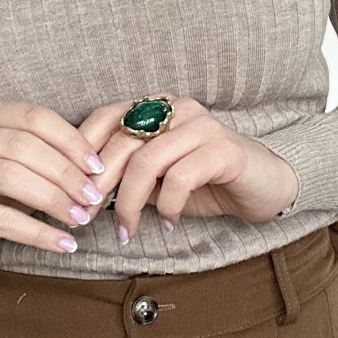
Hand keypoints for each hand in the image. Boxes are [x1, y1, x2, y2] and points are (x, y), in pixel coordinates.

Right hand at [0, 101, 112, 270]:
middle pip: (23, 145)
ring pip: (10, 176)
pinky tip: (63, 243)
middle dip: (65, 172)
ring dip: (53, 198)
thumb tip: (99, 166)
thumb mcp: (22, 167)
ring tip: (79, 218)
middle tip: (92, 196)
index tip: (97, 166)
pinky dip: (37, 232)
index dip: (70, 140)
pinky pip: (0, 219)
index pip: (34, 117)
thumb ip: (51, 157)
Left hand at [76, 95, 299, 241]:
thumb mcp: (159, 176)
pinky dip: (167, 207)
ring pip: (146, 161)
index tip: (72, 189)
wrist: (265, 185)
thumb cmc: (208, 181)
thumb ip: (128, 173)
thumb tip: (82, 192)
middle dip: (100, 186)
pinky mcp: (223, 149)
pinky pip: (180, 178)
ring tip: (127, 231)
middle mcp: (177, 108)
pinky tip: (169, 223)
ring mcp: (202, 125)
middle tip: (89, 218)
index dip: (81, 152)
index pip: (105, 116)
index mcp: (157, 107)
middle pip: (122, 142)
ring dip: (129, 203)